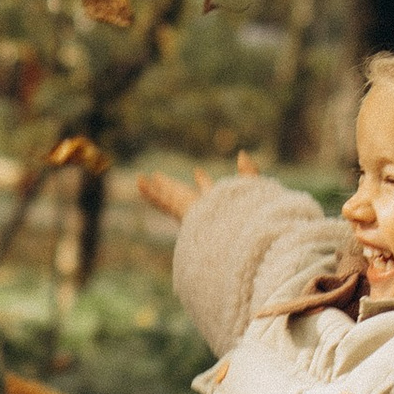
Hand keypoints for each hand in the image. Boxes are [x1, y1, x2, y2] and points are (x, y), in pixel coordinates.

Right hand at [137, 151, 262, 224]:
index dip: (202, 182)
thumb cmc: (253, 218)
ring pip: (170, 198)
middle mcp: (203, 211)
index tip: (197, 172)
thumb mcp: (253, 188)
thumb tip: (242, 153)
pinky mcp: (183, 213)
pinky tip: (140, 182)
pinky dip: (152, 193)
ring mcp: (191, 213)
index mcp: (220, 205)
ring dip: (158, 188)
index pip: (208, 191)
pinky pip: (165, 203)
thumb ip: (248, 172)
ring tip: (144, 178)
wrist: (242, 240)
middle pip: (184, 194)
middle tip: (160, 176)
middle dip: (174, 186)